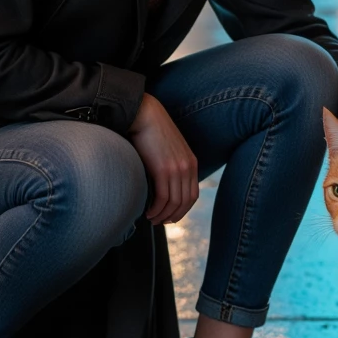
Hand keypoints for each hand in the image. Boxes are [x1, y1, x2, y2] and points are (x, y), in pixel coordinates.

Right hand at [129, 92, 198, 224]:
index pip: (192, 195)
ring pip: (173, 203)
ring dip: (162, 216)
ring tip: (152, 219)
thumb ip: (172, 165)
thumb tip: (163, 182)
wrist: (145, 115)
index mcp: (191, 163)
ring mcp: (176, 169)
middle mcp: (187, 167)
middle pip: (185, 202)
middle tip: (160, 222)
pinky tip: (147, 212)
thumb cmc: (152, 131)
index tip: (171, 216)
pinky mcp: (163, 170)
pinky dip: (156, 209)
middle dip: (173, 216)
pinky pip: (162, 198)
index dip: (183, 210)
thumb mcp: (169, 149)